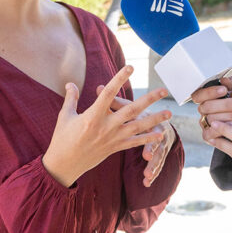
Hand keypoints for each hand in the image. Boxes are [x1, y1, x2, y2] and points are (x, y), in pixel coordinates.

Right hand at [42, 66, 170, 187]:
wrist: (63, 165)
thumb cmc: (62, 139)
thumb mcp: (65, 116)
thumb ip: (71, 98)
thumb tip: (71, 83)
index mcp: (93, 115)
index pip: (109, 92)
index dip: (120, 78)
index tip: (131, 67)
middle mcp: (106, 125)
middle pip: (131, 109)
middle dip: (149, 99)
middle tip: (164, 90)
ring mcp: (112, 138)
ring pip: (138, 127)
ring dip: (155, 119)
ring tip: (169, 113)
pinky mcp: (115, 148)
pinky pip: (134, 143)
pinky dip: (148, 138)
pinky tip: (160, 134)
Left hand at [96, 84, 176, 186]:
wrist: (162, 117)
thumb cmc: (136, 110)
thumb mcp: (125, 105)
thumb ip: (110, 100)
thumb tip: (92, 87)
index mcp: (142, 116)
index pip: (139, 113)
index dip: (137, 121)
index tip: (134, 114)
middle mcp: (153, 128)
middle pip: (153, 137)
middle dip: (151, 147)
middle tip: (147, 156)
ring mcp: (158, 141)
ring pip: (157, 153)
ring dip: (153, 164)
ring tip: (148, 174)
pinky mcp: (158, 152)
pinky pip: (156, 164)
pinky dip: (153, 173)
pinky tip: (147, 182)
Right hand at [191, 76, 231, 135]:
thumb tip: (223, 79)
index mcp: (207, 97)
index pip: (199, 94)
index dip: (210, 92)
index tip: (224, 90)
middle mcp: (204, 110)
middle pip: (206, 107)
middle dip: (226, 105)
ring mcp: (205, 123)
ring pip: (211, 119)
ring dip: (230, 116)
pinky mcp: (208, 136)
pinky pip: (210, 133)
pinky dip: (224, 128)